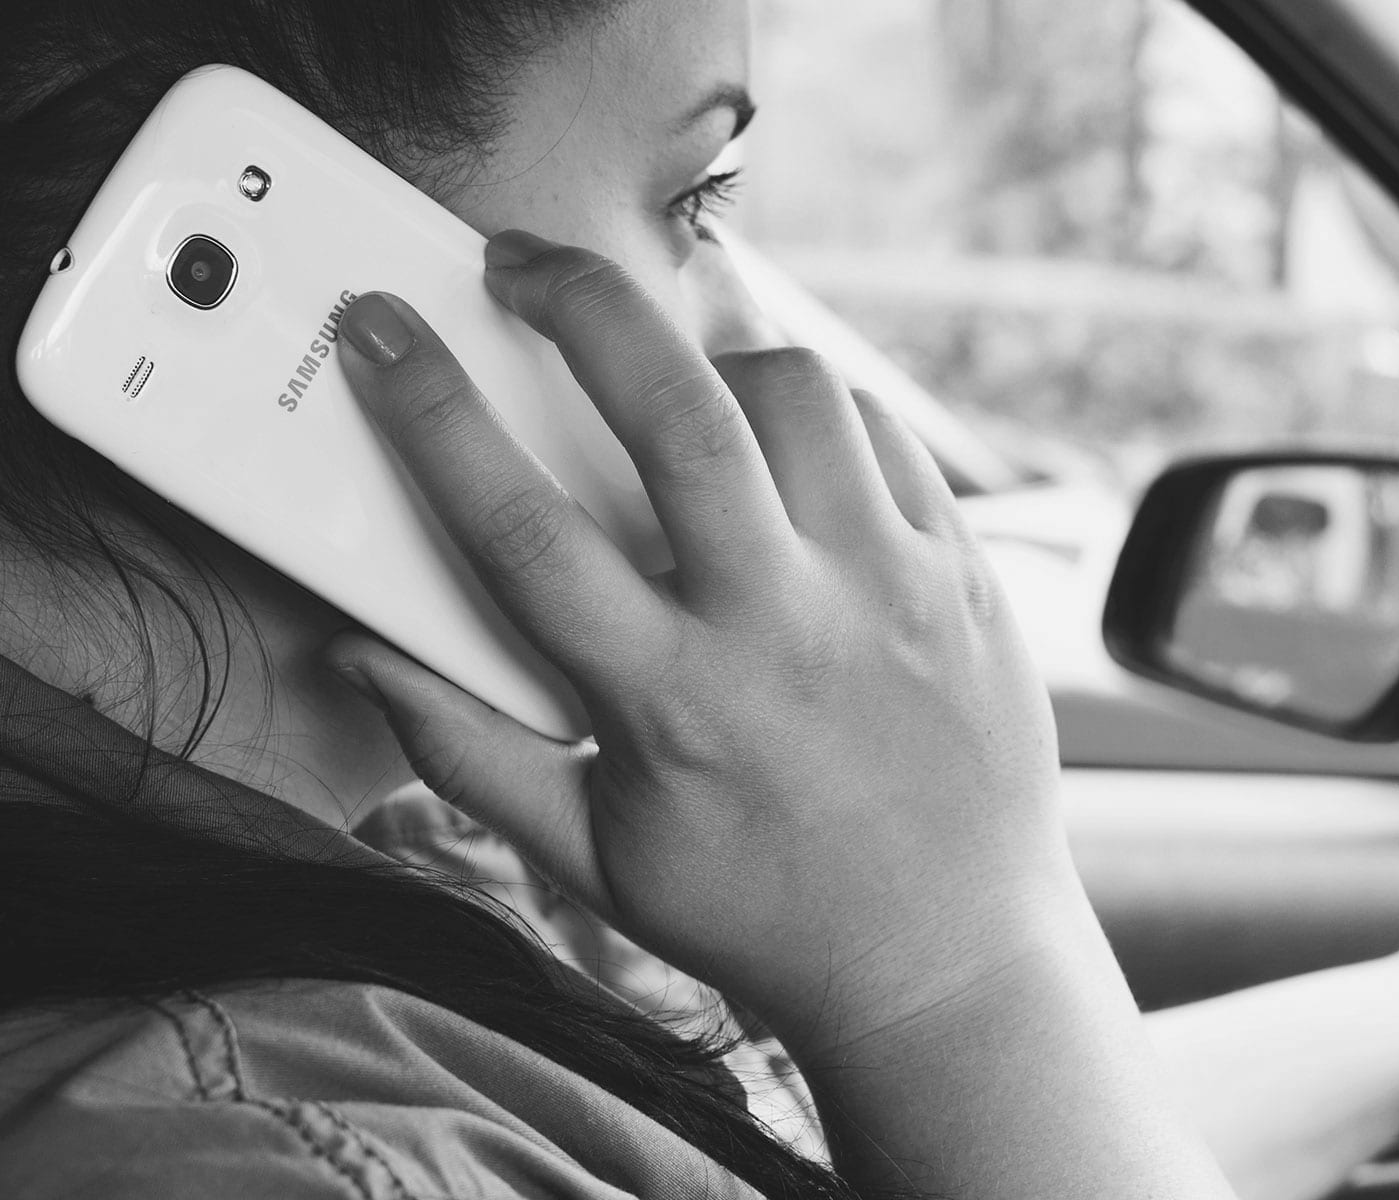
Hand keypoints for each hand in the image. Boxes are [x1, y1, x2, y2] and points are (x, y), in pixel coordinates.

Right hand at [324, 231, 1070, 1056]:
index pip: (519, 525)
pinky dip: (816, 406)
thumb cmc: (762, 913)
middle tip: (522, 263)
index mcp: (669, 701)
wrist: (949, 960)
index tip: (381, 330)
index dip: (430, 409)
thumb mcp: (593, 858)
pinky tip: (778, 431)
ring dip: (714, 350)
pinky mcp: (962, 575)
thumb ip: (469, 753)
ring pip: (796, 393)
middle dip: (581, 303)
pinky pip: (884, 433)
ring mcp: (887, 590)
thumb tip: (363, 655)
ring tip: (670, 367)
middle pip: (675, 411)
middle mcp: (782, 628)